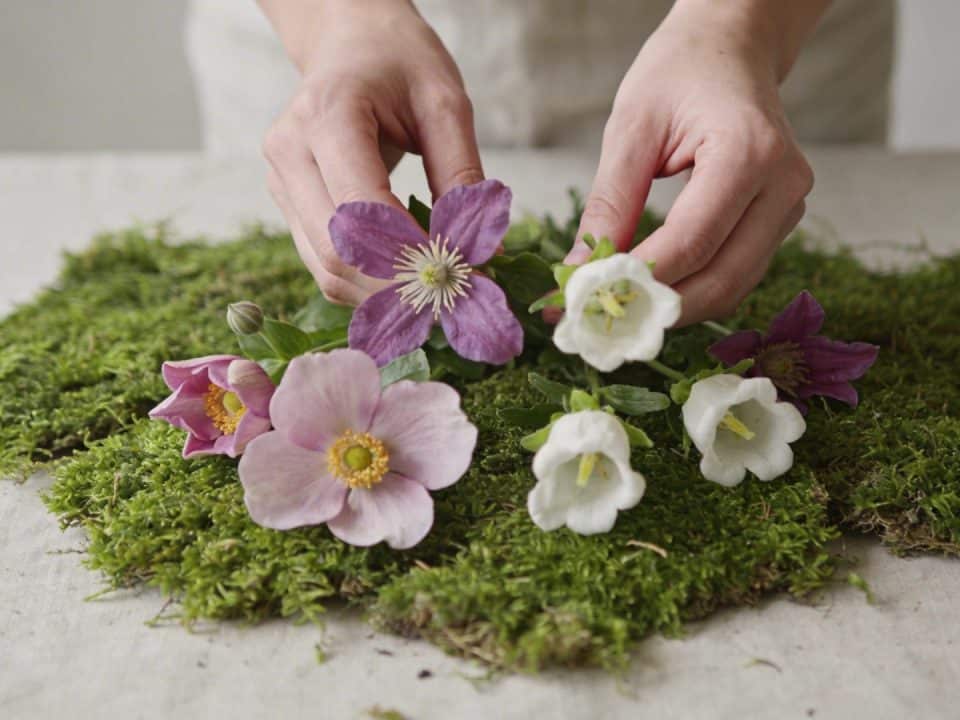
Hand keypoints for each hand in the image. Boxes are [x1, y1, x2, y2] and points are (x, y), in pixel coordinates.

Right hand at [260, 0, 482, 304]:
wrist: (350, 43)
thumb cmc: (399, 63)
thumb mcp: (445, 104)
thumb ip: (462, 175)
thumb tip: (484, 251)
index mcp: (327, 116)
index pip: (361, 209)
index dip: (408, 255)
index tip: (460, 275)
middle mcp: (290, 152)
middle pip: (335, 250)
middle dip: (397, 286)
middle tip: (453, 298)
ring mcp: (281, 182)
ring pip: (325, 269)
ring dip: (381, 294)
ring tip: (434, 295)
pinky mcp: (288, 203)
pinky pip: (323, 263)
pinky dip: (366, 283)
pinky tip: (405, 281)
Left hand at [571, 0, 818, 324]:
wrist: (731, 47)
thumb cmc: (680, 72)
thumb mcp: (631, 129)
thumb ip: (609, 204)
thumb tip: (581, 271)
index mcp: (749, 153)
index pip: (692, 241)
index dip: (640, 279)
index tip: (586, 299)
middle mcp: (783, 185)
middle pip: (721, 278)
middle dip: (658, 308)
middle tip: (600, 321)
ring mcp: (790, 206)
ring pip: (733, 286)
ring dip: (676, 308)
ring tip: (619, 310)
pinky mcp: (781, 219)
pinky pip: (737, 272)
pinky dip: (694, 290)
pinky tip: (652, 292)